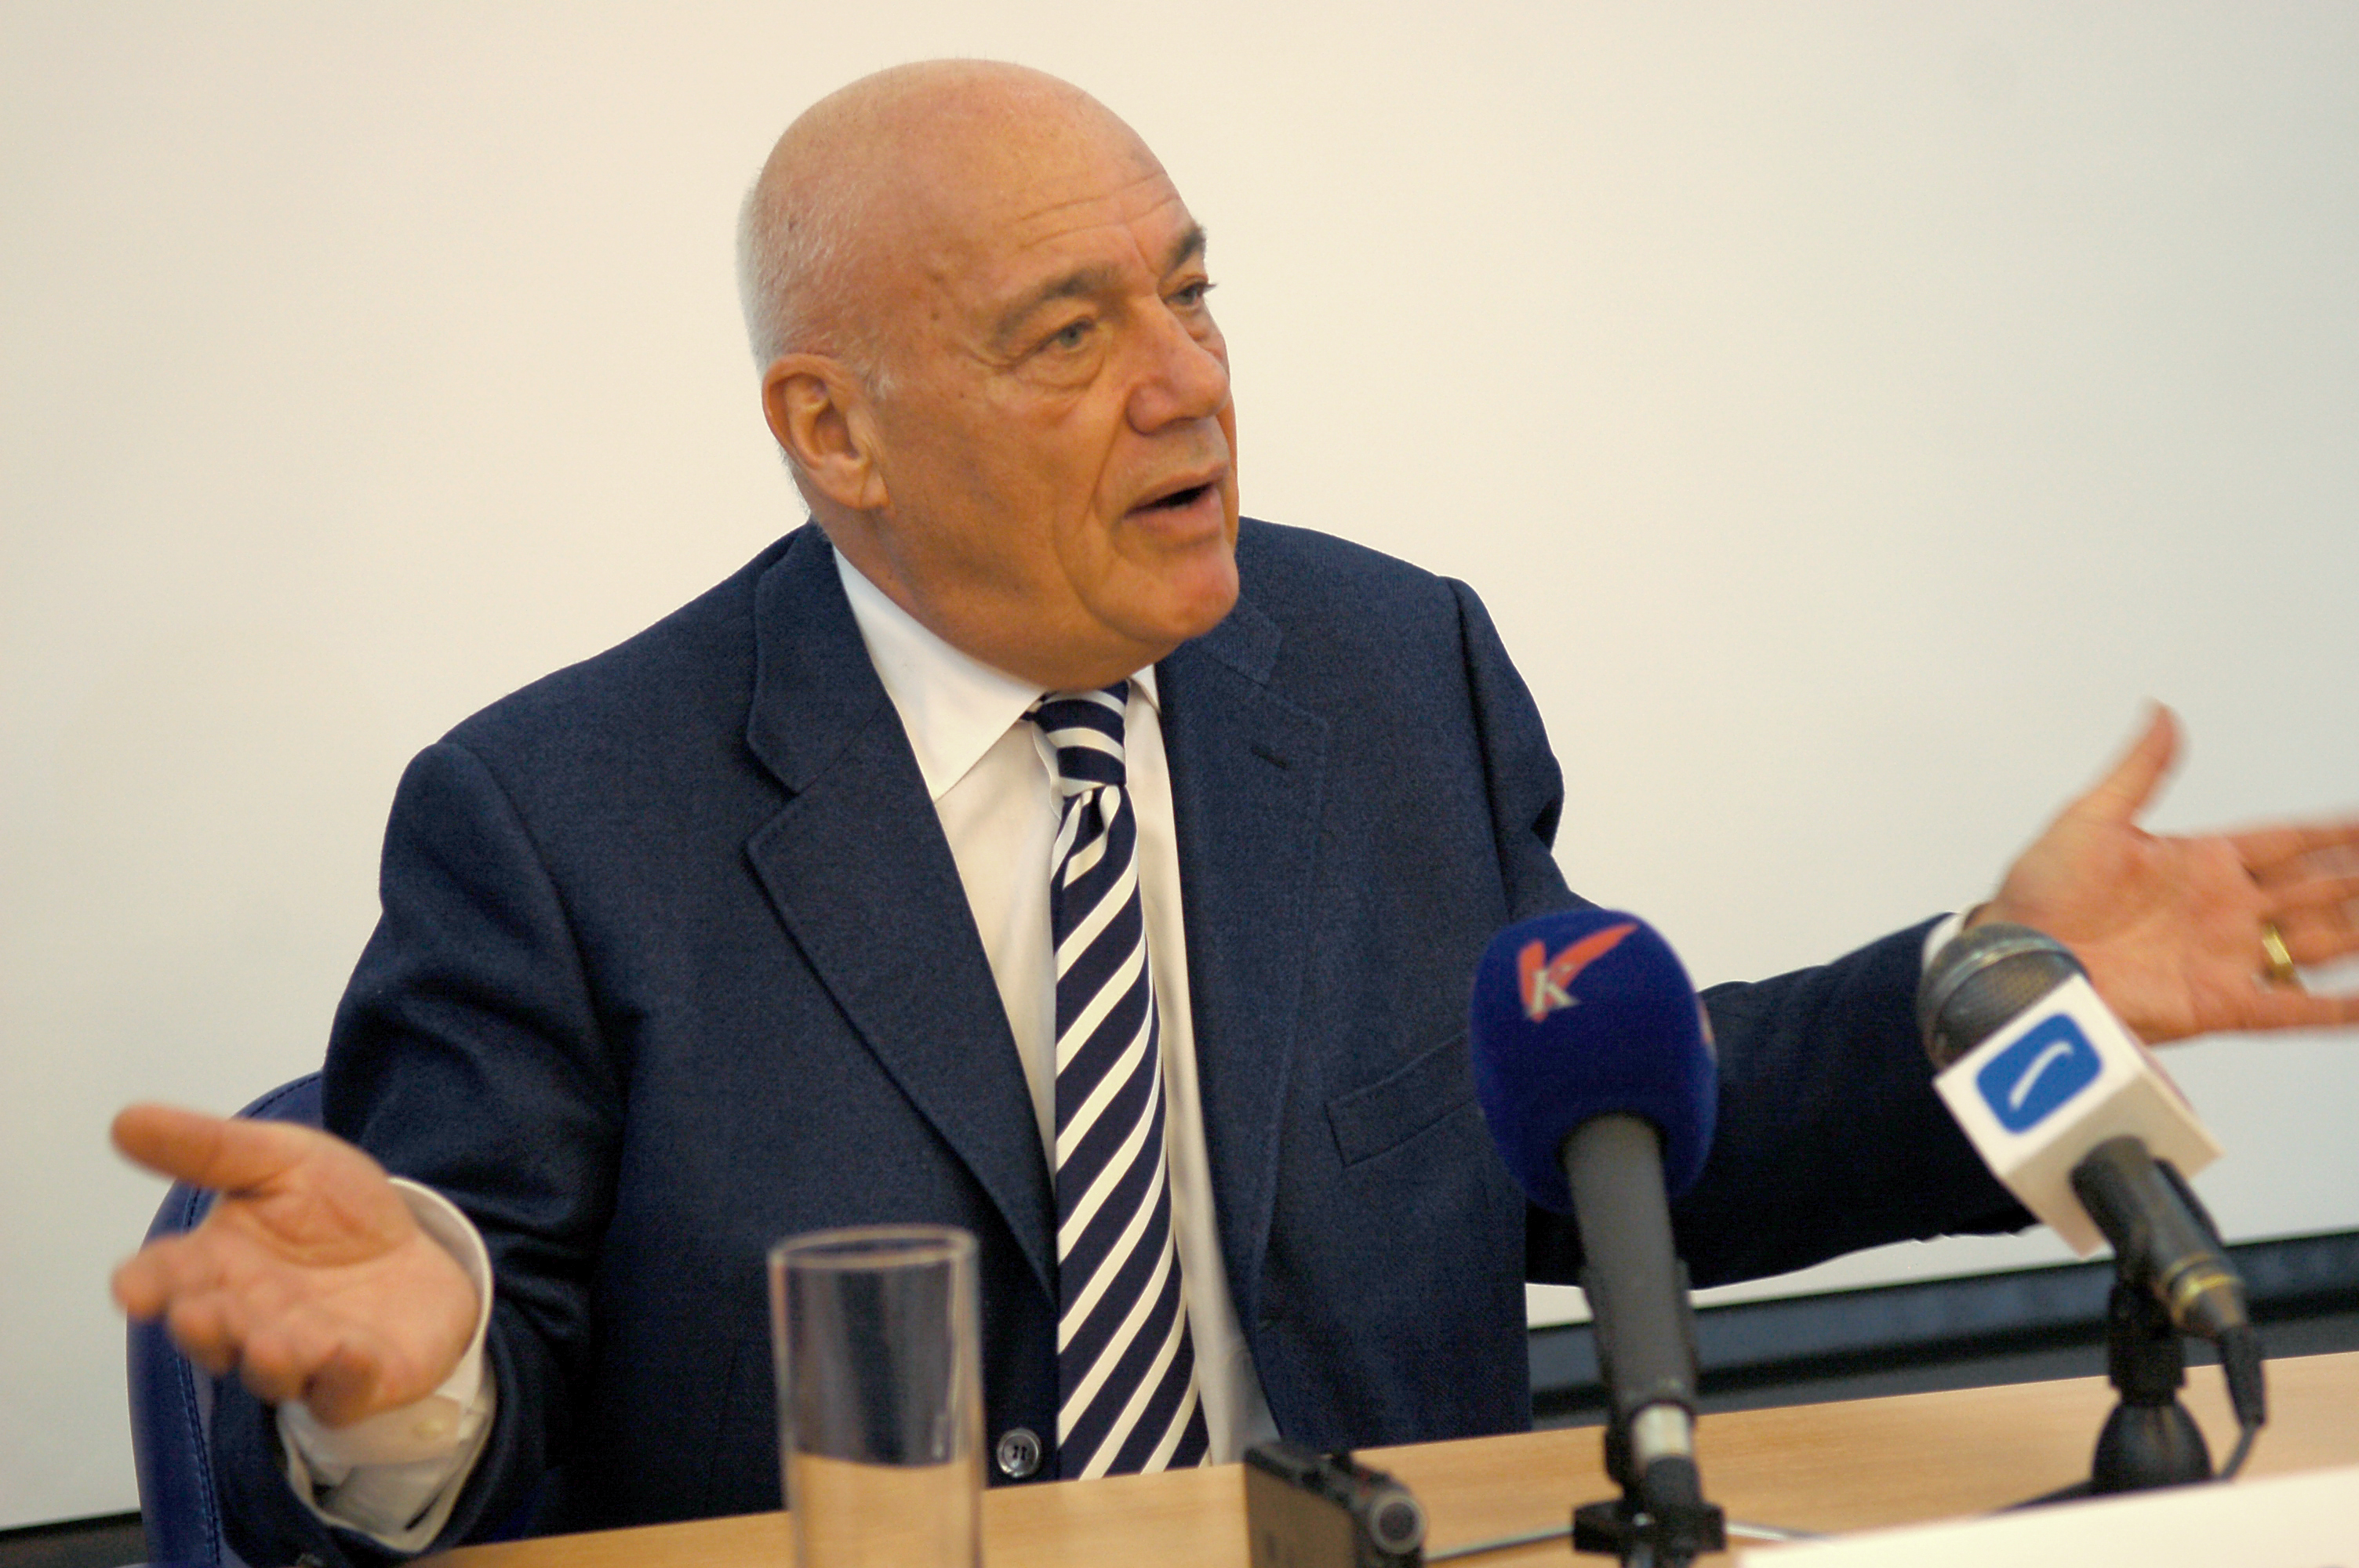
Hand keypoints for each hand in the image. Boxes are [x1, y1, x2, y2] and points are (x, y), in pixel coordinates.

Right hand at [111, 1105, 478, 1427]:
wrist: (417, 1247)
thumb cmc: (333, 1212)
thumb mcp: (281, 1159)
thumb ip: (209, 1148)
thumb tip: (124, 1119)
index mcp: (217, 1266)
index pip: (168, 1278)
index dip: (147, 1284)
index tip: (132, 1287)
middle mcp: (250, 1319)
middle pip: (215, 1331)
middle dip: (206, 1326)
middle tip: (198, 1312)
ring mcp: (303, 1358)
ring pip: (274, 1370)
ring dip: (270, 1358)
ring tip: (270, 1342)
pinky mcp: (359, 1382)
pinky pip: (345, 1390)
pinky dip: (345, 1377)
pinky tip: (349, 1354)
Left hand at [1976, 705, 2358, 1042]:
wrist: (2014, 960)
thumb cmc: (2037, 894)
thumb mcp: (2089, 820)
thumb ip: (2138, 770)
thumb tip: (2161, 711)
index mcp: (2199, 862)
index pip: (2288, 842)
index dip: (2336, 833)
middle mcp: (2223, 909)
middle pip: (2320, 890)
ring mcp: (2225, 957)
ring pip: (2320, 943)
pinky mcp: (2216, 1003)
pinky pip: (2289, 1009)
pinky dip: (2334, 1009)